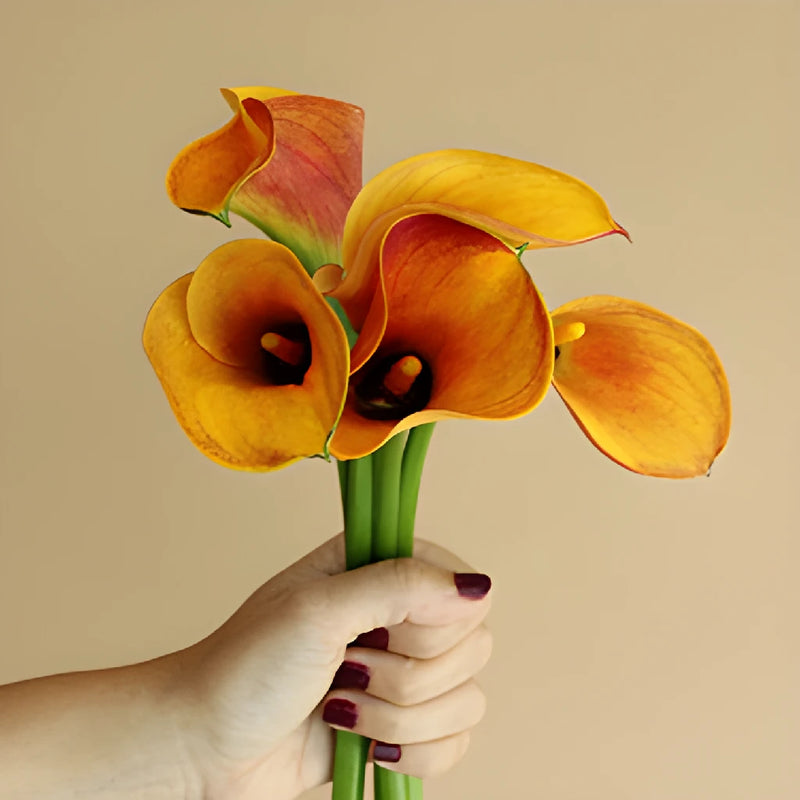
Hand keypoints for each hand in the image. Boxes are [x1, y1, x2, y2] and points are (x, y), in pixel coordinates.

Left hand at [176, 533, 492, 799]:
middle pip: (474, 646)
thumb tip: (476, 588)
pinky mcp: (405, 727)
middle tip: (348, 669)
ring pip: (467, 699)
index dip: (433, 621)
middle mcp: (402, 616)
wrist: (206, 745)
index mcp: (382, 569)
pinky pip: (455, 744)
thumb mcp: (318, 610)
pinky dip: (412, 754)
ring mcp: (405, 673)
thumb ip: (398, 586)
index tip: (380, 632)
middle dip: (406, 677)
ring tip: (341, 708)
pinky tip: (364, 745)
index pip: (465, 587)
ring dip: (398, 719)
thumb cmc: (246, 669)